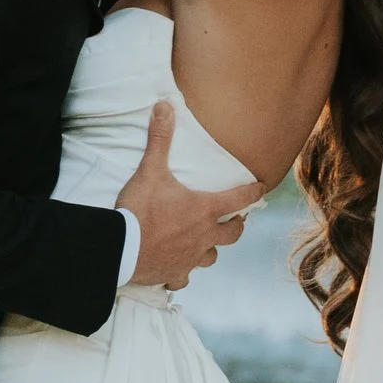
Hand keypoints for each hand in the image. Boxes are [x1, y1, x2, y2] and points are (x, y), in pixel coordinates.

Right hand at [117, 99, 252, 290]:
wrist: (120, 250)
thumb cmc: (140, 210)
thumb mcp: (150, 171)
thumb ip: (159, 139)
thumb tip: (164, 106)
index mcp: (205, 210)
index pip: (241, 199)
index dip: (254, 192)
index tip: (262, 188)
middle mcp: (205, 236)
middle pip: (234, 233)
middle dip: (237, 225)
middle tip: (234, 219)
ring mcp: (191, 259)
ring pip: (212, 256)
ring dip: (211, 248)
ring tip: (204, 242)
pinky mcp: (174, 273)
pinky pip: (184, 277)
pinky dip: (182, 272)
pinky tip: (176, 268)